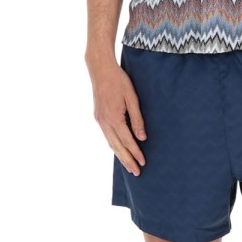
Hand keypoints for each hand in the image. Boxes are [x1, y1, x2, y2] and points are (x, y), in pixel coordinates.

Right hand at [87, 55, 146, 175]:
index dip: (136, 153)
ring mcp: (99, 120)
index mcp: (114, 118)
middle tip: (136, 173)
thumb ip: (137, 119)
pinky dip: (114, 146)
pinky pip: (107, 136)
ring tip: (128, 166)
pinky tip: (119, 150)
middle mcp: (104, 122)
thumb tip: (142, 138)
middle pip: (117, 147)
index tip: (143, 163)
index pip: (128, 141)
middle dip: (127, 160)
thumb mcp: (132, 98)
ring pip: (110, 143)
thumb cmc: (119, 81)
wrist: (100, 69)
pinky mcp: (98, 117)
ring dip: (120, 155)